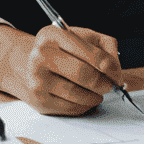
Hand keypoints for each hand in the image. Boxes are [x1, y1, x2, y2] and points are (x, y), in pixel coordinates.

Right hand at [0, 22, 125, 115]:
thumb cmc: (61, 49)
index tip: (116, 73)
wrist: (27, 64)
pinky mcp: (39, 101)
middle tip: (109, 84)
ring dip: (96, 96)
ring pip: (78, 94)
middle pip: (83, 75)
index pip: (88, 52)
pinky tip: (85, 98)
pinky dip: (84, 105)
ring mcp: (38, 80)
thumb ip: (105, 47)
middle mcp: (41, 56)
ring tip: (98, 91)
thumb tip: (116, 71)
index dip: (108, 65)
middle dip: (103, 83)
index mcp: (52, 35)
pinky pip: (71, 108)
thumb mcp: (82, 37)